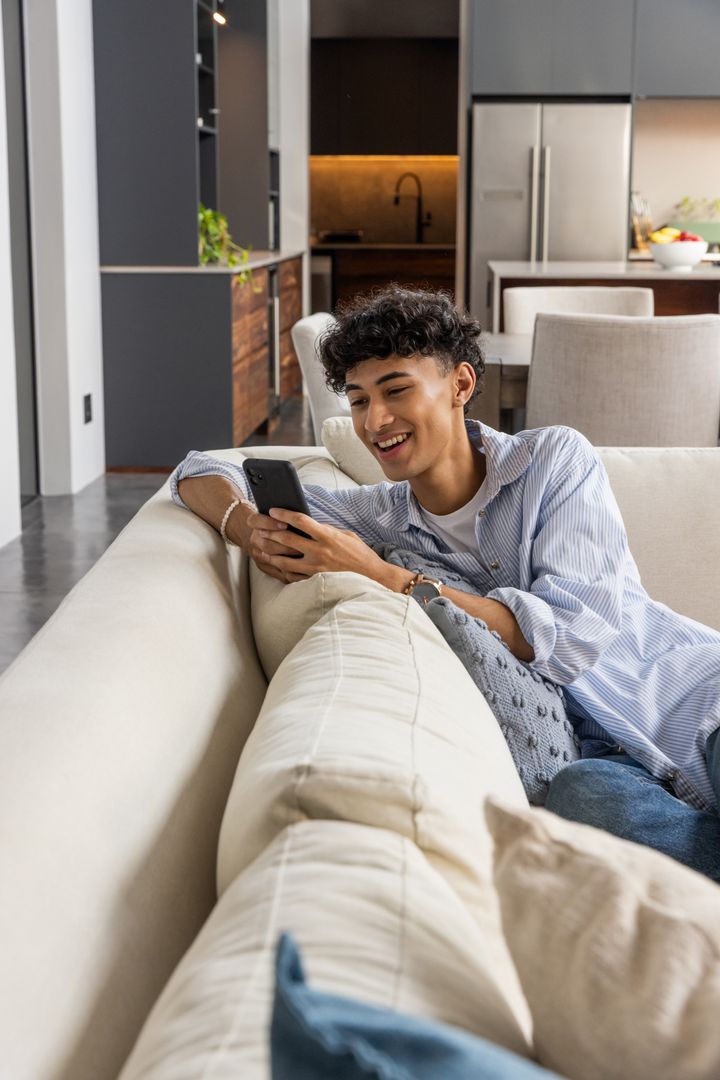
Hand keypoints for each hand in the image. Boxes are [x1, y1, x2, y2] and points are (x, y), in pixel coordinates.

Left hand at [250, 507, 402, 587]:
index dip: (284, 514)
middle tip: (259, 528)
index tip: (273, 511)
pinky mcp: (315, 580)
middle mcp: (319, 551)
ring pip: (284, 560)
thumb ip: (326, 530)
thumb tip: (310, 526)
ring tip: (261, 547)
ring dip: (270, 552)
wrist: (372, 577)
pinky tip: (274, 565)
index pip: (300, 521)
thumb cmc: (360, 555)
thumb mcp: (346, 535)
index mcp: (327, 536)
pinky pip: (292, 576)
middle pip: (287, 539)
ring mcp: (316, 568)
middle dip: (270, 532)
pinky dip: (281, 570)